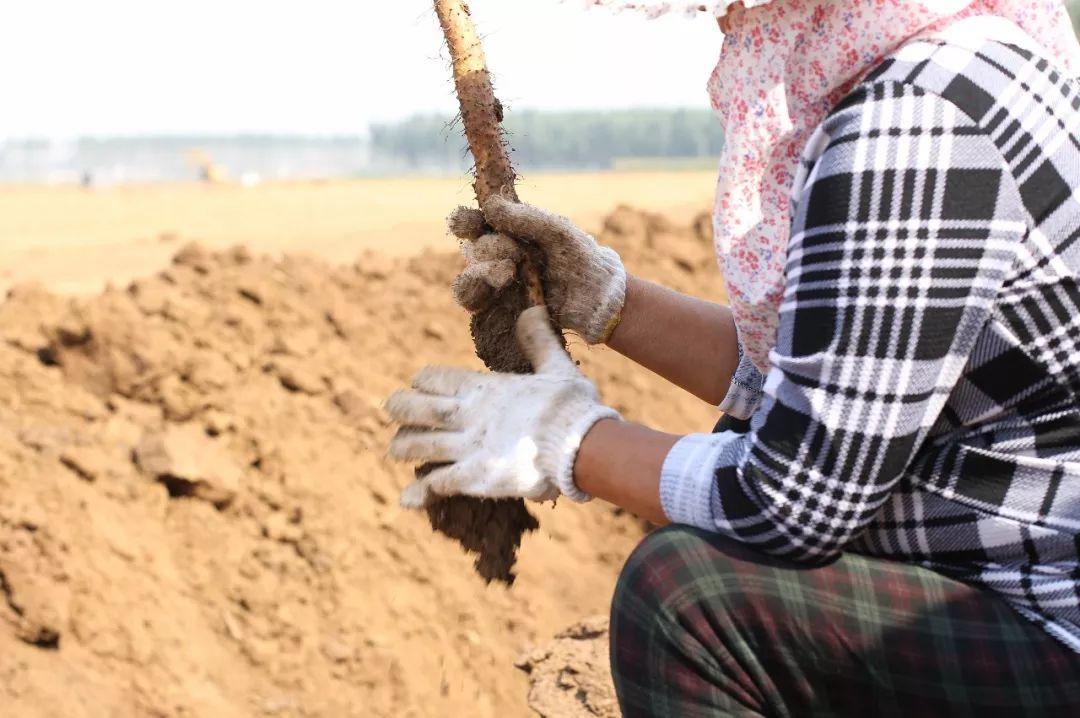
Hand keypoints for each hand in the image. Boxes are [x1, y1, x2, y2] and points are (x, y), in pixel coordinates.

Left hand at [386, 306, 619, 506]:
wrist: (580, 445)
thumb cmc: (572, 406)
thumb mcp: (557, 366)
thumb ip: (539, 340)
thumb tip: (532, 310)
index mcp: (484, 388)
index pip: (435, 379)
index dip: (423, 381)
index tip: (419, 384)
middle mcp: (469, 416)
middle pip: (416, 410)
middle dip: (399, 409)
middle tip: (391, 410)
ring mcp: (469, 448)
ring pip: (419, 446)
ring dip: (403, 447)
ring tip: (394, 450)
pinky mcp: (475, 478)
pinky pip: (438, 484)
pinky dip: (420, 492)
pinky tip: (408, 499)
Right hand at [448, 195, 626, 344]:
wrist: (595, 299)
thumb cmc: (580, 260)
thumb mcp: (558, 232)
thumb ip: (526, 218)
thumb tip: (490, 204)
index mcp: (510, 233)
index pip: (476, 223)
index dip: (465, 221)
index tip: (470, 222)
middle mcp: (499, 257)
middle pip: (473, 249)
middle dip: (490, 248)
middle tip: (514, 253)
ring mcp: (496, 285)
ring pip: (467, 277)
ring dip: (481, 272)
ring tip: (506, 273)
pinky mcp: (498, 309)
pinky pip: (471, 302)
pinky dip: (476, 294)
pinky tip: (498, 287)